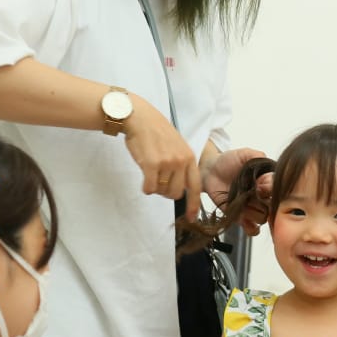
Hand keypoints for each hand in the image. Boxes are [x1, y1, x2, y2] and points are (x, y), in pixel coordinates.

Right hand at [122, 96, 201, 216]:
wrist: (140, 118)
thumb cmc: (156, 132)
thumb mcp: (177, 145)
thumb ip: (181, 164)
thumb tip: (180, 186)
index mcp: (189, 157)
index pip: (196, 186)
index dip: (194, 205)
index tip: (192, 217)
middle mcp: (181, 161)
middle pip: (176, 193)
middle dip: (165, 192)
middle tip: (158, 182)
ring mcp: (167, 163)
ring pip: (162, 191)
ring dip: (155, 188)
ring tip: (150, 174)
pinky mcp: (151, 165)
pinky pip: (150, 188)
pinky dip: (145, 187)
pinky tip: (144, 178)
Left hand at [202, 147, 272, 234]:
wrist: (210, 170)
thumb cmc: (228, 161)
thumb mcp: (244, 154)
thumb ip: (256, 155)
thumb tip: (265, 158)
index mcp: (265, 182)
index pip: (277, 190)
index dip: (270, 189)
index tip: (260, 184)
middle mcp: (261, 196)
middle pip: (272, 207)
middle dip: (264, 203)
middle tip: (251, 194)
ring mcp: (251, 208)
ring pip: (262, 218)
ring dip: (254, 213)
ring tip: (243, 204)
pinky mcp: (240, 217)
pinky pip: (251, 229)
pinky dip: (251, 228)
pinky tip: (244, 220)